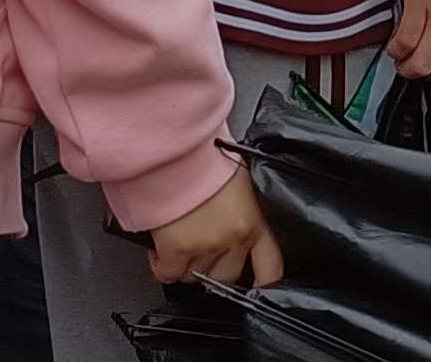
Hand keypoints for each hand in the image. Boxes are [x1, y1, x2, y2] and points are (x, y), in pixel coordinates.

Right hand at [142, 167, 283, 289]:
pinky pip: (169, 274)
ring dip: (185, 265)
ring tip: (178, 242)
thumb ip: (240, 205)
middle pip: (226, 275)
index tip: (257, 283)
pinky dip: (162, 267)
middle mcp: (234, 238)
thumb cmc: (203, 154)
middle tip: (200, 249)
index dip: (263, 281)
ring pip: (195, 276)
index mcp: (255, 220)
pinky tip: (159, 252)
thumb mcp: (238, 178)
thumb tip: (231, 216)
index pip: (271, 266)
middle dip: (211, 266)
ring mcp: (205, 247)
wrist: (176, 147)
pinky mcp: (177, 250)